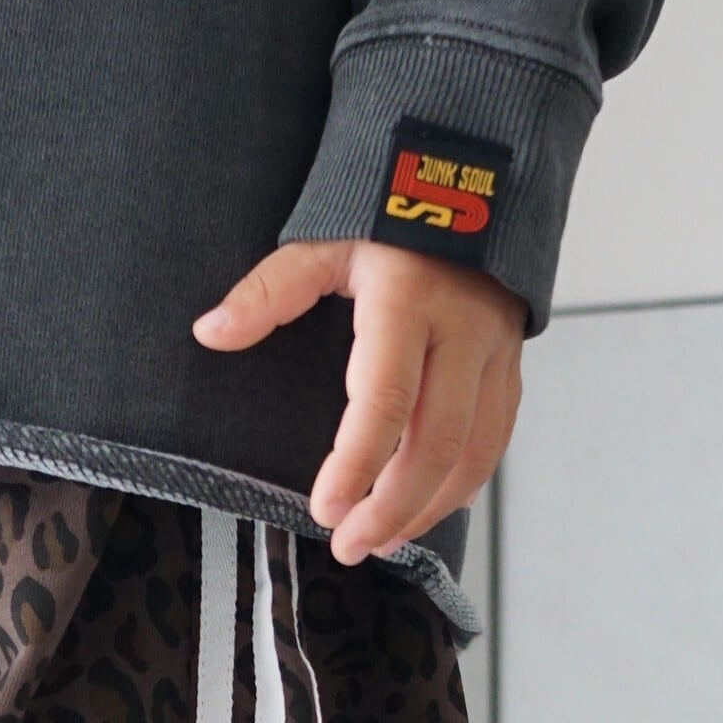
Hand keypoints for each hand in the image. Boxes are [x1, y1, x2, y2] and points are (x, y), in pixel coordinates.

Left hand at [192, 240, 526, 565]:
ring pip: (474, 450)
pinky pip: (496, 437)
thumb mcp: (323, 238)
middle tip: (350, 547)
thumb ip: (269, 291)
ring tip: (384, 542)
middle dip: (393, 506)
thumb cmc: (387, 208)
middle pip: (437, 441)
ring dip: (430, 507)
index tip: (325, 512)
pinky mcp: (511, 362)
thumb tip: (210, 332)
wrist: (469, 176)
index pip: (386, 399)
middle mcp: (463, 330)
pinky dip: (466, 483)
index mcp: (410, 301)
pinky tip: (432, 510)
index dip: (357, 463)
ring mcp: (495, 349)